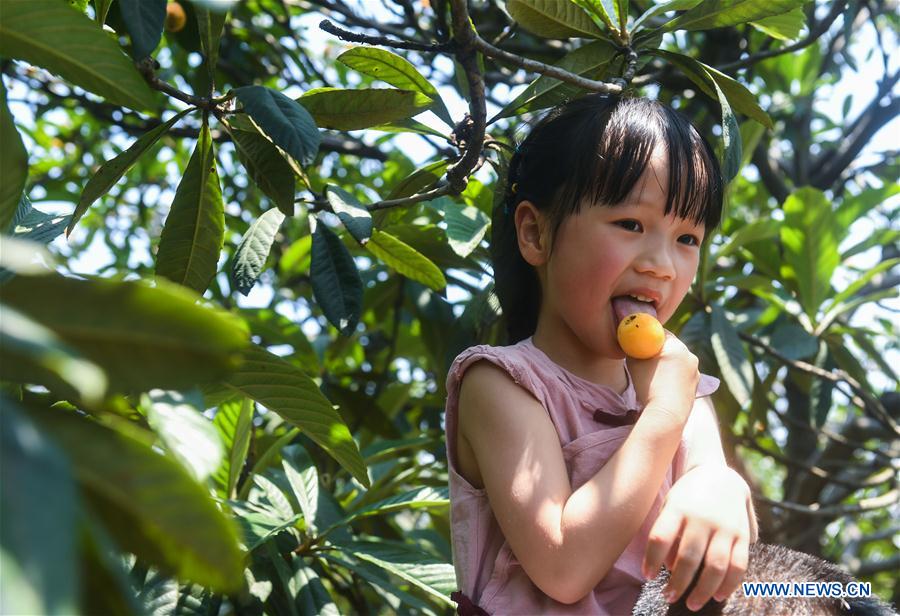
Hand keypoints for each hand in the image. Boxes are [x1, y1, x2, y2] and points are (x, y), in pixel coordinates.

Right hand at [627, 330, 699, 421]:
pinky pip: (681, 376)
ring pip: (677, 362)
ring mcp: (695, 372)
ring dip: (666, 366)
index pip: (660, 333)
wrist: (666, 414)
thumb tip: (633, 344)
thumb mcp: (634, 361)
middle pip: (670, 347)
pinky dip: (672, 378)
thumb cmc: (648, 385)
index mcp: (677, 346)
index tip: (638, 345)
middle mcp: (690, 356)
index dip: (647, 337)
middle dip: (657, 352)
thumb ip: (634, 348)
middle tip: (643, 361)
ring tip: (652, 379)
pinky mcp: (696, 387)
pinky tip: (661, 388)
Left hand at [642, 465, 752, 610]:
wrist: (719, 474)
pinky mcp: (743, 534)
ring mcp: (725, 526)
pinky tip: (718, 596)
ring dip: (703, 590)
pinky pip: (738, 564)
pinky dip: (730, 584)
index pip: (660, 537)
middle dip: (678, 583)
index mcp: (678, 508)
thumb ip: (668, 533)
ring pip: (715, 566)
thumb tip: (669, 567)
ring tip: (691, 604)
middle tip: (669, 597)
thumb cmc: (687, 496)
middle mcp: (702, 517)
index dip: (652, 560)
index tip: (647, 576)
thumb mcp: (670, 505)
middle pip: (688, 557)